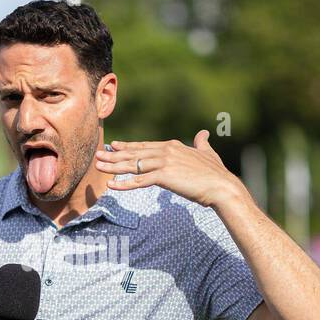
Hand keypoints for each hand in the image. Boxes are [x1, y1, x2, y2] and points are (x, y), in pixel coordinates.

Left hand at [94, 130, 241, 208]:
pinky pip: (139, 181)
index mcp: (172, 146)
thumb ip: (202, 143)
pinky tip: (111, 186)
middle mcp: (166, 151)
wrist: (221, 186)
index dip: (128, 146)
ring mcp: (164, 163)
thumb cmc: (216, 173)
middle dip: (114, 155)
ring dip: (114, 166)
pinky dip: (124, 184)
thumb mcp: (207, 153)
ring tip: (98, 166)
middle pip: (134, 154)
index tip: (114, 145)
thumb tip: (204, 133)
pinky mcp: (164, 177)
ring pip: (133, 165)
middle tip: (98, 155)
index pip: (145, 146)